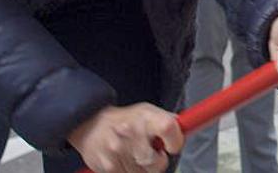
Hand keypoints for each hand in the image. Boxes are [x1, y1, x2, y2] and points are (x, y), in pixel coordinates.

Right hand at [67, 103, 182, 172]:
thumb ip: (166, 121)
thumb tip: (188, 128)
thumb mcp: (146, 111)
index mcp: (144, 116)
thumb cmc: (124, 120)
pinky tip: (123, 161)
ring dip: (142, 169)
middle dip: (157, 162)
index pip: (168, 127)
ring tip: (134, 156)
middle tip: (151, 154)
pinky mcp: (108, 167)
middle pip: (157, 163)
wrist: (90, 125)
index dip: (176, 141)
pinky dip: (128, 172)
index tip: (172, 146)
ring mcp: (117, 151)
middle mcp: (130, 132)